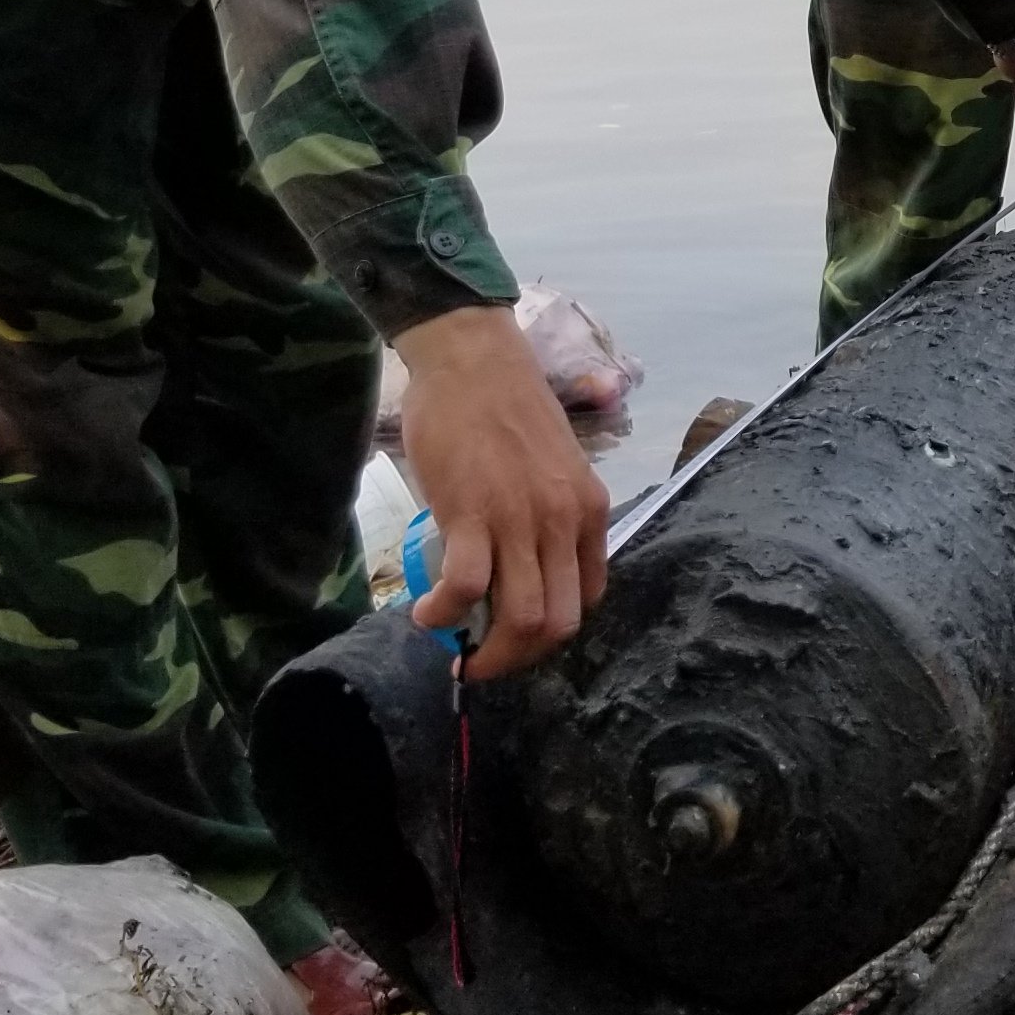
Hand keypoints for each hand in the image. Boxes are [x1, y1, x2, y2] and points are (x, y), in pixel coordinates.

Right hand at [396, 307, 609, 678]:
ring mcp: (521, 518)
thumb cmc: (503, 407)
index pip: (586, 599)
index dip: (547, 632)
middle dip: (517, 657)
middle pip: (558, 624)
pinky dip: (444, 614)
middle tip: (480, 657)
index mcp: (589, 510)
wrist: (472, 357)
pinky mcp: (473, 511)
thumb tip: (522, 568)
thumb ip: (548, 516)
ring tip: (452, 644)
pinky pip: (467, 587)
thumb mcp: (553, 466)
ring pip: (522, 619)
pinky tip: (425, 612)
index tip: (512, 635)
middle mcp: (564, 521)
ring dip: (486, 651)